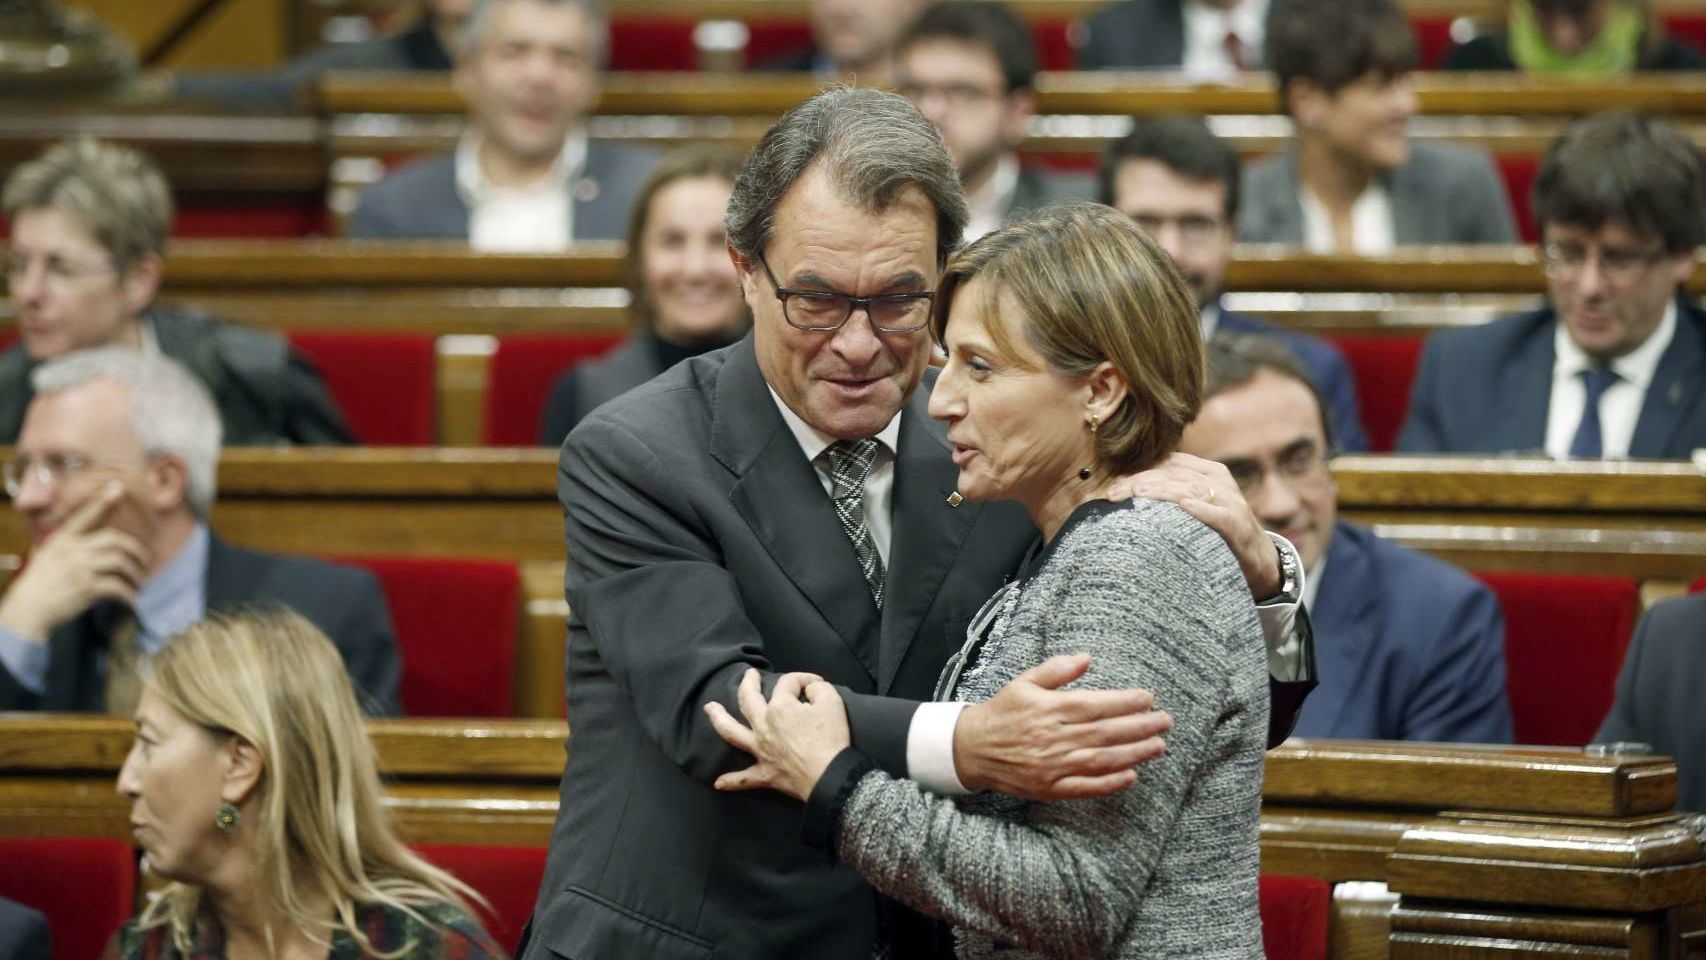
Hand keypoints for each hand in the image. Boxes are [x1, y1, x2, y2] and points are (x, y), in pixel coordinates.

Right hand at [0, 484, 151, 641]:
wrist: (28, 609)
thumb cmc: (42, 583)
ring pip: (120, 561)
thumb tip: (98, 542)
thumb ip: (71, 546)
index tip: (118, 488)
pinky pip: (117, 586)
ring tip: (139, 583)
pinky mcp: (85, 588)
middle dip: (136, 550)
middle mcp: (72, 550)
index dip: (102, 502)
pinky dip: (129, 593)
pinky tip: (132, 599)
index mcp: (62, 540)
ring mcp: (79, 568)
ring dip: (136, 573)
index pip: (84, 517)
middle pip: (114, 539)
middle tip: (146, 561)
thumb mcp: (49, 556)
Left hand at [704, 669, 851, 801]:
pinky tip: (718, 783)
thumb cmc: (831, 739)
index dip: (803, 679)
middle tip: (748, 675)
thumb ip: (819, 688)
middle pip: (749, 699)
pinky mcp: (764, 774)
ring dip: (719, 719)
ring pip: (733, 733)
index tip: (816, 684)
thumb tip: (811, 688)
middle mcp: (763, 726)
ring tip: (709, 708)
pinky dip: (731, 781)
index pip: (787, 684)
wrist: (830, 776)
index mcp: (779, 708)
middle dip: (748, 683)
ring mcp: (760, 750)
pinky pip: (744, 779)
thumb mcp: (832, 703)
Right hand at [953, 654, 1170, 799]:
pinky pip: (1084, 788)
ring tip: (1158, 746)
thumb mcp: (1024, 682)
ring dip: (1133, 754)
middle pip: (1105, 732)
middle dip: (1140, 726)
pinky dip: (1109, 784)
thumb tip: (1087, 658)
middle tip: (1165, 721)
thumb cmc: (1002, 712)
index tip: (1148, 698)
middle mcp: (1053, 737)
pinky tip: (1131, 776)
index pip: (1095, 705)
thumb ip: (1056, 670)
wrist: (971, 748)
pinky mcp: (1049, 788)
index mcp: (1049, 709)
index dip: (1125, 702)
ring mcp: (1052, 765)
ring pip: (1101, 760)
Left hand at [1107, 452, 1279, 599]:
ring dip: (1163, 491)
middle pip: (1174, 475)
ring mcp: (1230, 502)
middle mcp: (1218, 482)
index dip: (1138, 471)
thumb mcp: (1196, 507)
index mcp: (1207, 472)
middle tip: (1113, 493)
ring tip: (1138, 492)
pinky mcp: (1238, 525)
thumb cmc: (1218, 532)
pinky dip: (1201, 510)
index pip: (1167, 464)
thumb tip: (1127, 491)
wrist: (1259, 560)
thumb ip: (1171, 494)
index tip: (1112, 485)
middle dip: (1141, 482)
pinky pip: (1219, 515)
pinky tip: (1183, 506)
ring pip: (1192, 489)